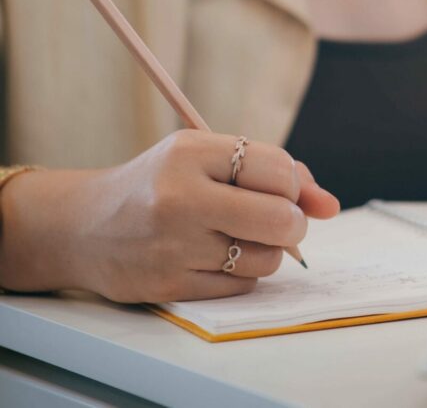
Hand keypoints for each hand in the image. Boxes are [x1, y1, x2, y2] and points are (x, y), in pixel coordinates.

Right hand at [0, 130, 338, 301]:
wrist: (83, 226)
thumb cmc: (162, 185)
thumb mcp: (209, 159)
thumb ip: (277, 173)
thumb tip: (330, 206)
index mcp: (190, 152)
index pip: (279, 170)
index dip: (292, 185)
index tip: (279, 190)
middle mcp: (178, 197)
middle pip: (280, 219)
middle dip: (292, 224)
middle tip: (277, 222)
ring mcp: (172, 245)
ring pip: (265, 258)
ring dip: (264, 252)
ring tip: (236, 238)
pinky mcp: (168, 285)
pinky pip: (242, 286)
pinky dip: (241, 275)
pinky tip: (214, 259)